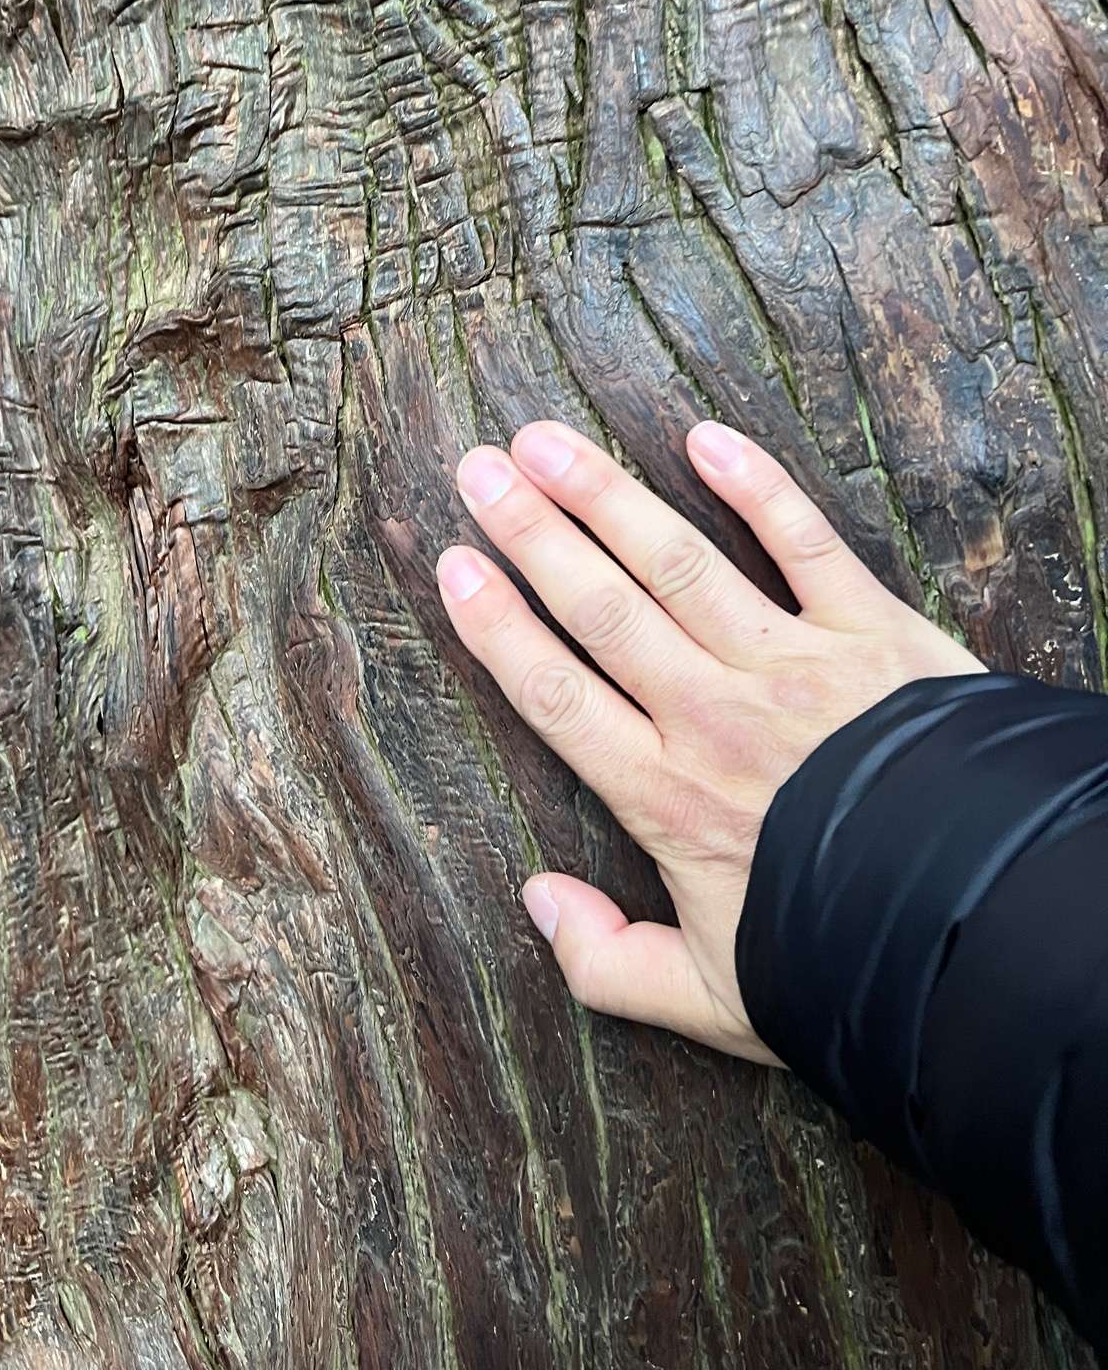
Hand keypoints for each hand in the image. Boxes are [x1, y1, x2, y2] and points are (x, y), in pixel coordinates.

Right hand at [436, 421, 983, 1062]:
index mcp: (666, 795)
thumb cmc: (847, 961)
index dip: (496, 625)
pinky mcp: (872, 631)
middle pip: (601, 608)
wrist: (987, 925)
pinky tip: (704, 438)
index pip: (555, 692)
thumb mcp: (715, 1003)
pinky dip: (758, 487)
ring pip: (678, 563)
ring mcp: (792, 664)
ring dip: (607, 496)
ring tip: (546, 441)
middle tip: (478, 469)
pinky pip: (805, 543)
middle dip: (531, 533)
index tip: (454, 566)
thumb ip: (609, 964)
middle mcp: (713, 714)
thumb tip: (536, 902)